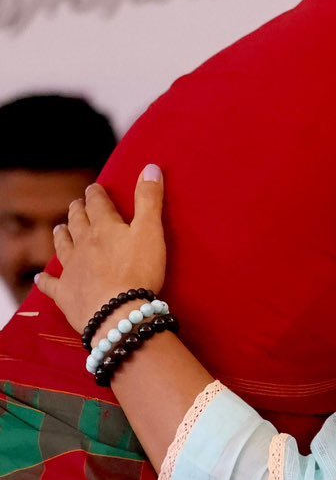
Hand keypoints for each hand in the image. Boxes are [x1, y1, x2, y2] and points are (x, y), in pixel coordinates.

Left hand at [36, 166, 166, 333]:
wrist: (117, 312)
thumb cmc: (139, 270)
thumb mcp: (151, 231)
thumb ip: (149, 199)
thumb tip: (150, 167)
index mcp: (104, 228)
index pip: (97, 204)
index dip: (96, 194)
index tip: (94, 188)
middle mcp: (83, 244)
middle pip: (78, 222)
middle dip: (78, 211)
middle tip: (77, 205)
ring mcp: (71, 269)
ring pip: (62, 247)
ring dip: (61, 235)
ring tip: (59, 228)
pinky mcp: (65, 294)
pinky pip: (51, 285)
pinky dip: (46, 280)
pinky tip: (41, 277)